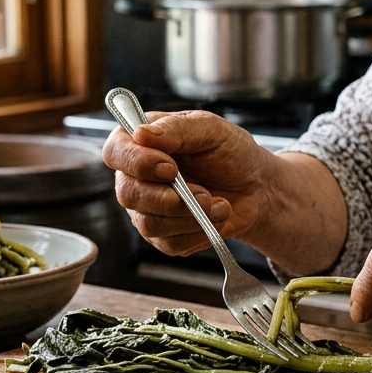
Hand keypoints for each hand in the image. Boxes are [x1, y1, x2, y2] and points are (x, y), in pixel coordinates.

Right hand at [102, 110, 274, 255]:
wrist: (256, 188)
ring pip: (148, 223)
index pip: (115, 151)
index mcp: (140, 143)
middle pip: (128, 194)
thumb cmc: (230, 153)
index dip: (136, 162)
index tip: (170, 168)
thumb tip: (141, 133)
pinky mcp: (163, 236)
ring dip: (189, 217)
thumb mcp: (211, 129)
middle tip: (204, 194)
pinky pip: (169, 244)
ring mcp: (146, 209)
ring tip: (219, 205)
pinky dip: (198, 233)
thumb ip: (177, 129)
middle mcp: (136, 177)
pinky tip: (216, 218)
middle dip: (169, 198)